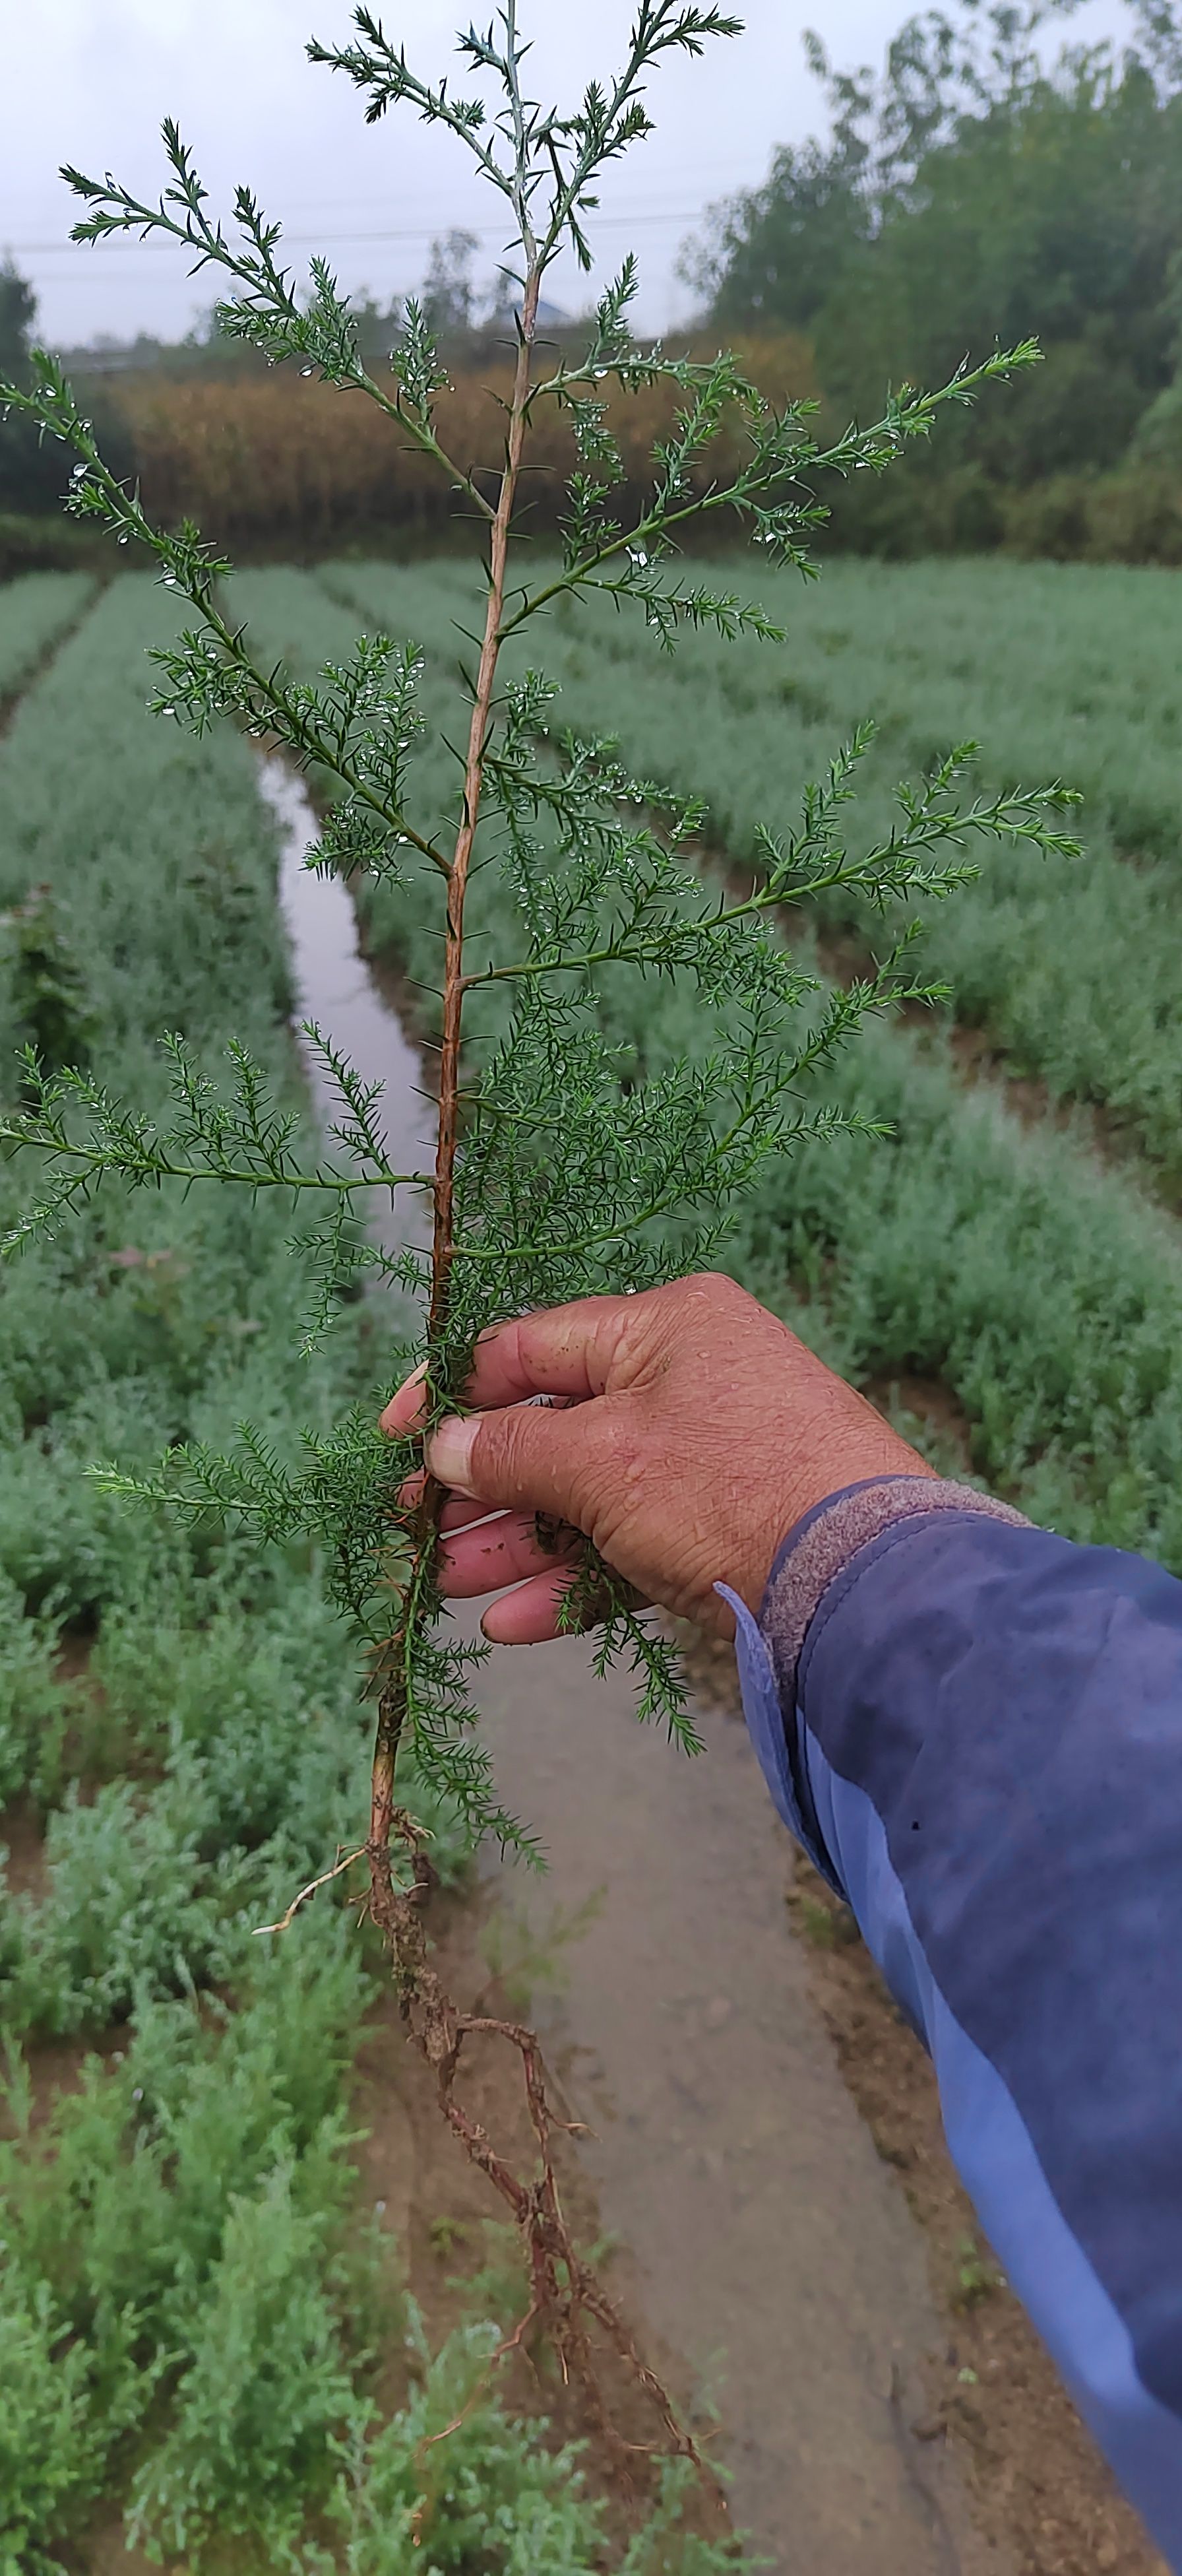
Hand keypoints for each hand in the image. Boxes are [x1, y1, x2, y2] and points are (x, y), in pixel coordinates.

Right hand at [380, 1272, 931, 1643]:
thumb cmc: (732, 1490)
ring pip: (586, 1494)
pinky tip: (510, 1626)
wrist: (864, 1585)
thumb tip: (446, 1446)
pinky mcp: (726, 1529)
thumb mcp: (604, 1461)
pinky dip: (571, 1580)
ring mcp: (710, 1457)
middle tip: (412, 1530)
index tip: (394, 1440)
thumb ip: (513, 1452)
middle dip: (478, 1485)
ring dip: (512, 1541)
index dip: (452, 1393)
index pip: (530, 1345)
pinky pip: (628, 1546)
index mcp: (665, 1327)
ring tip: (442, 1585)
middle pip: (554, 1427)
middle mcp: (688, 1379)